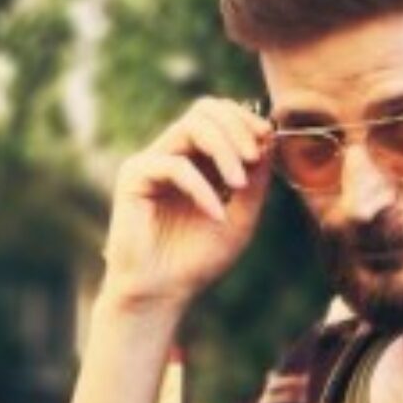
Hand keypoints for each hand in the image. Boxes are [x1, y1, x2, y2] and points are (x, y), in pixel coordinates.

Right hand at [99, 97, 272, 312]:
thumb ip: (255, 181)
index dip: (245, 119)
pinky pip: (174, 165)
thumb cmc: (198, 259)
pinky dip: (201, 187)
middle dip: (236, 126)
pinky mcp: (134, 176)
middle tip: (254, 157)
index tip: (267, 137)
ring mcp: (152, 162)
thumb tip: (268, 138)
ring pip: (189, 126)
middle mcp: (174, 154)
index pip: (220, 117)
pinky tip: (215, 213)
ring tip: (239, 183)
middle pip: (204, 109)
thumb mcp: (241, 218)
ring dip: (223, 149)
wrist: (162, 293)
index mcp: (199, 161)